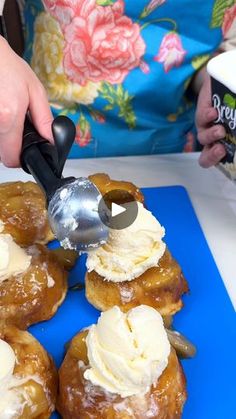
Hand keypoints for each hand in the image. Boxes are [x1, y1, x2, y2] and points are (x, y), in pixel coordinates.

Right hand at [0, 37, 52, 166]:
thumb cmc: (6, 66)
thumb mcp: (34, 90)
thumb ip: (44, 119)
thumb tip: (51, 139)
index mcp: (8, 117)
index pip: (10, 158)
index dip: (19, 159)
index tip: (24, 153)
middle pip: (0, 154)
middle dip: (10, 146)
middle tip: (15, 128)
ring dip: (3, 136)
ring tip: (6, 114)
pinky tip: (1, 112)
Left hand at [196, 73, 225, 167]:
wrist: (229, 82)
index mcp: (223, 145)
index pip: (218, 162)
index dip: (220, 162)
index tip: (227, 155)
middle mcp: (213, 140)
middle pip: (206, 158)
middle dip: (212, 156)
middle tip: (220, 150)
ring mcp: (206, 127)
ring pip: (203, 138)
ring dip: (211, 136)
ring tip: (220, 130)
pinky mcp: (202, 112)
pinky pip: (201, 118)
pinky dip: (207, 116)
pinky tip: (214, 113)